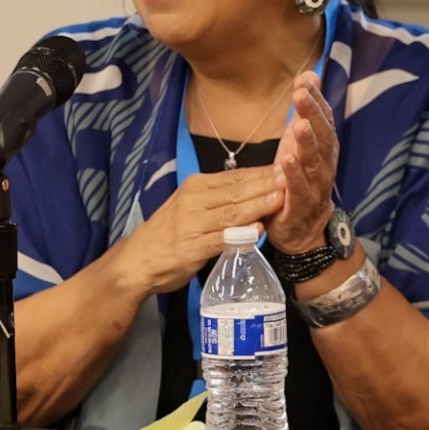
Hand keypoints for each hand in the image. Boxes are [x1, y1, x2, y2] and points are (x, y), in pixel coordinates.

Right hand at [108, 165, 282, 295]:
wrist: (136, 261)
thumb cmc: (169, 233)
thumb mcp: (192, 207)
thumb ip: (220, 200)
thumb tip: (255, 191)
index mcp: (196, 186)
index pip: (235, 177)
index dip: (263, 173)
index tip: (288, 168)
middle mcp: (193, 200)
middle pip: (237, 191)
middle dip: (266, 184)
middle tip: (291, 178)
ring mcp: (191, 224)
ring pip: (231, 212)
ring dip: (258, 205)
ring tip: (280, 199)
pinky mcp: (191, 247)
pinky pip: (220, 239)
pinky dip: (240, 234)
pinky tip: (257, 231)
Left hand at [265, 72, 337, 252]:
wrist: (302, 230)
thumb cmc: (299, 180)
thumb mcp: (299, 143)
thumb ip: (305, 112)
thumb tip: (308, 74)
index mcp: (324, 147)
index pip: (323, 118)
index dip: (316, 99)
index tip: (305, 79)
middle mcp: (325, 164)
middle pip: (322, 136)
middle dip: (312, 114)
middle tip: (301, 94)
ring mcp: (315, 186)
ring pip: (314, 162)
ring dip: (307, 143)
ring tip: (299, 125)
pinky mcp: (301, 206)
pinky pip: (299, 189)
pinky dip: (294, 175)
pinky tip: (286, 160)